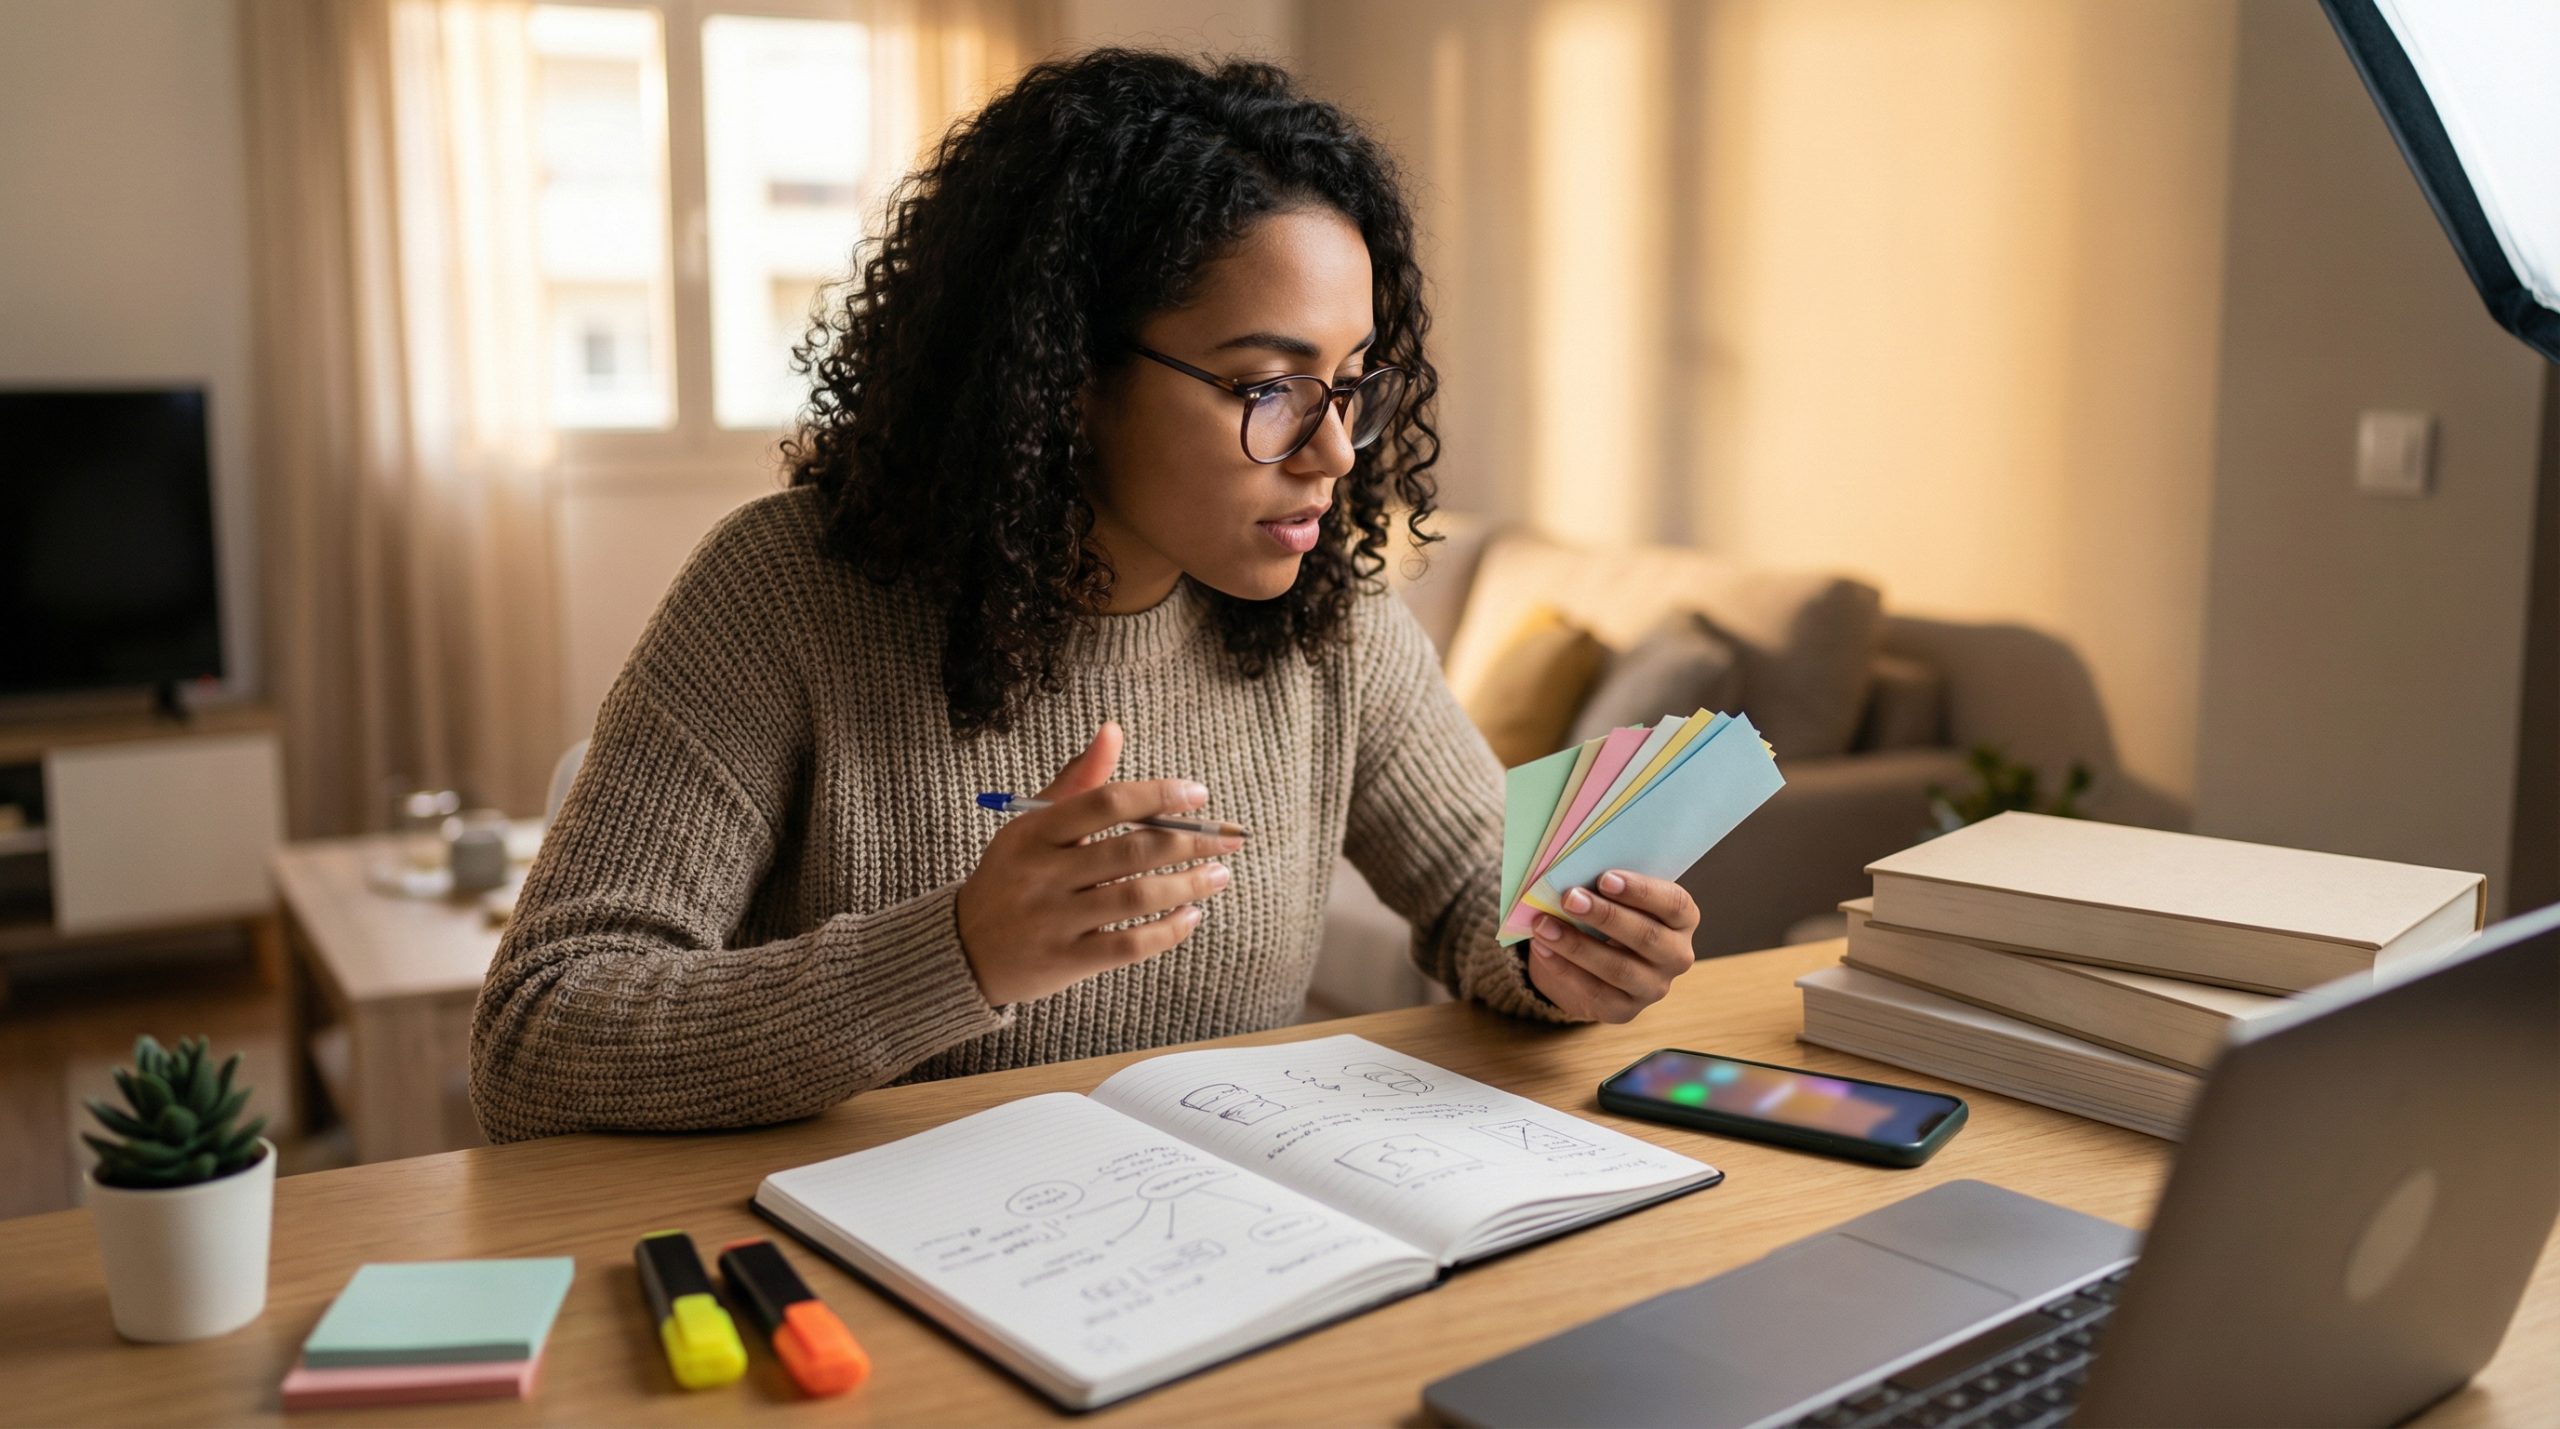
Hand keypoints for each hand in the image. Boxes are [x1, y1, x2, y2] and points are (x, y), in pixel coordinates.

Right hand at [954, 720, 1241, 1006]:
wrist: (964, 948)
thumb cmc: (1012, 875)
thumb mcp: (1031, 825)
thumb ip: (1077, 781)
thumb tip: (1113, 730)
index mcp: (1034, 832)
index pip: (1104, 803)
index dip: (1157, 795)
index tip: (1198, 794)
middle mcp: (1042, 874)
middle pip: (1129, 851)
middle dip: (1190, 842)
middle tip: (1228, 838)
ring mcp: (1053, 920)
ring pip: (1135, 898)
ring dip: (1188, 886)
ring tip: (1219, 875)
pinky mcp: (1065, 961)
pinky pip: (1127, 947)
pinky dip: (1167, 931)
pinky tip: (1191, 916)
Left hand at [1524, 870, 1699, 1021]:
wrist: (1595, 961)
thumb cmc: (1609, 915)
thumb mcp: (1615, 899)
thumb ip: (1606, 888)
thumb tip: (1573, 876)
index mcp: (1683, 920)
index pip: (1674, 904)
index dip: (1641, 891)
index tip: (1605, 878)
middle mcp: (1676, 956)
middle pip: (1647, 937)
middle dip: (1605, 916)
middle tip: (1569, 898)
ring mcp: (1653, 987)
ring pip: (1618, 968)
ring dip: (1576, 944)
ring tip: (1544, 924)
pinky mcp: (1625, 1010)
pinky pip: (1595, 992)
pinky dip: (1564, 968)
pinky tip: (1542, 948)